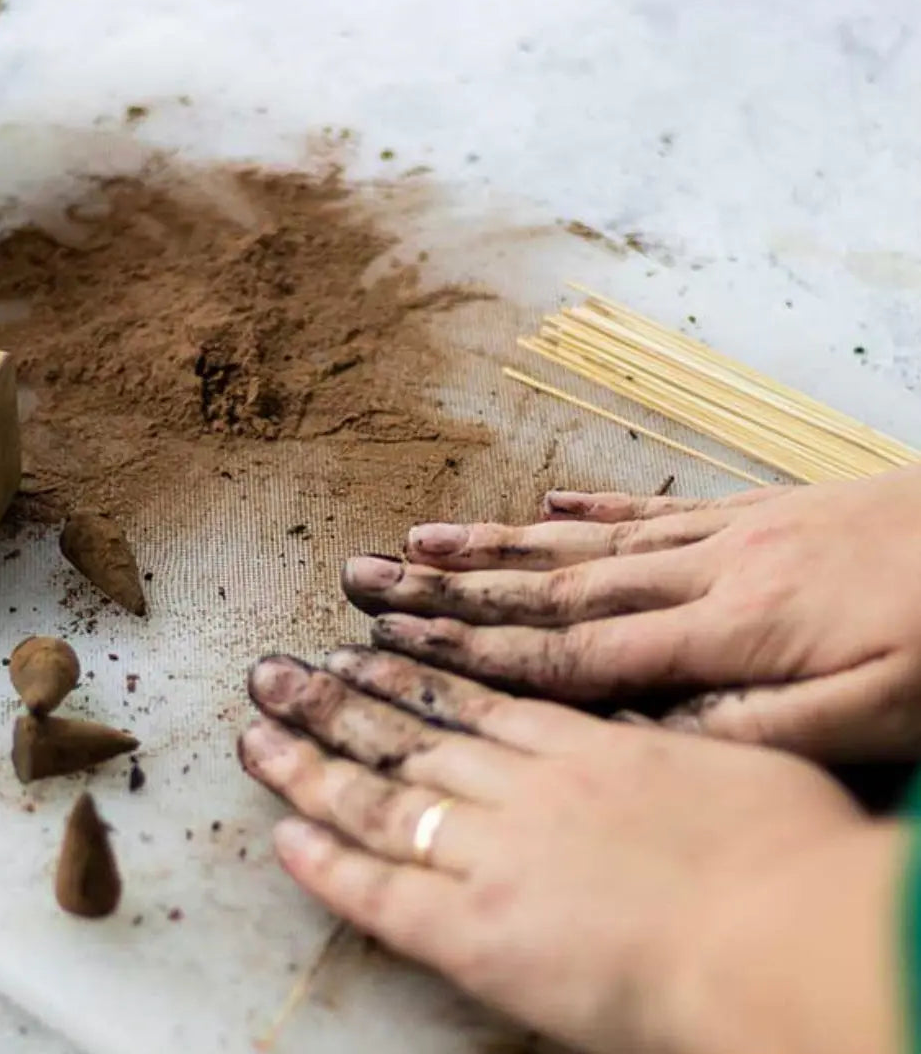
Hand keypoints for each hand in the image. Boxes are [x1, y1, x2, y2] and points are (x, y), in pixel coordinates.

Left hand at [240, 651, 875, 1053]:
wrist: (786, 939)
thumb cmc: (791, 858)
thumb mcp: (737, 770)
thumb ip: (665, 750)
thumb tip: (637, 735)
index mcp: (582, 750)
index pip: (472, 703)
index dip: (409, 676)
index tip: (362, 650)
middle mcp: (522, 790)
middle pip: (407, 736)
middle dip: (335, 699)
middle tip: (276, 669)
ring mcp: (491, 855)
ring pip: (380, 796)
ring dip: (312, 760)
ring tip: (259, 725)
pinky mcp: (476, 934)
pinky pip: (383, 893)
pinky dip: (329, 866)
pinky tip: (282, 837)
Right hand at [339, 468, 920, 760]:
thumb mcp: (880, 715)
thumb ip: (755, 727)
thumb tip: (643, 733)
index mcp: (728, 630)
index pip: (572, 647)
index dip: (477, 645)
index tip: (399, 637)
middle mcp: (706, 572)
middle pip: (553, 583)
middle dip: (451, 585)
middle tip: (369, 574)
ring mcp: (728, 535)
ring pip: (586, 542)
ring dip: (497, 542)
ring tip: (421, 539)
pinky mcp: (757, 512)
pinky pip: (650, 511)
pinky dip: (587, 510)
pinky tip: (544, 506)